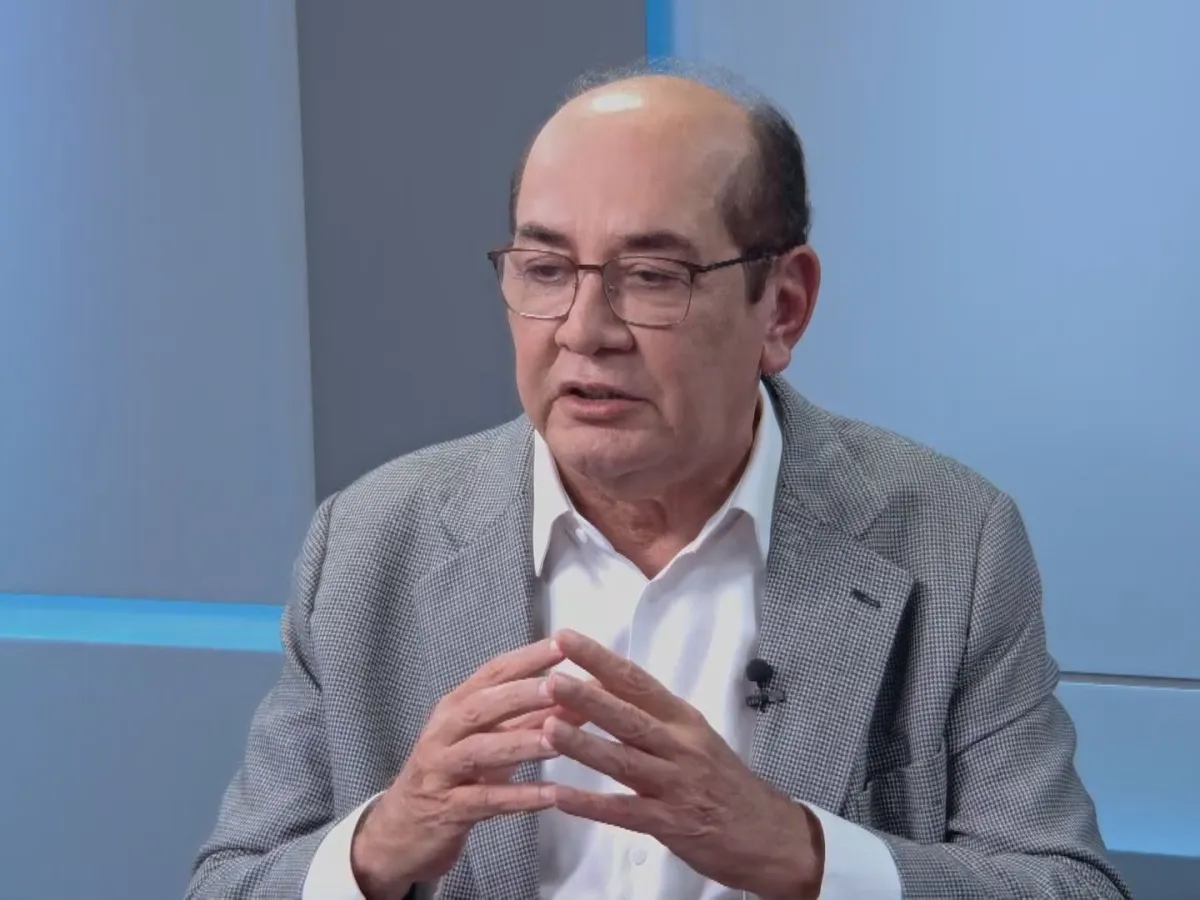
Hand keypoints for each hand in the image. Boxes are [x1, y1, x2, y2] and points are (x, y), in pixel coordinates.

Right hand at [351, 638, 576, 897]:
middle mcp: (444, 732)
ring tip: (558, 740)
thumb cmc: (454, 774)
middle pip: (481, 706)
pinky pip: (484, 801)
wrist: (402, 830)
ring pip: (479, 752)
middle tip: (559, 685)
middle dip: (521, 694)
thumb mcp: (489, 740)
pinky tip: (551, 795)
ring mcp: (441, 770)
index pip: (492, 673)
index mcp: (456, 706)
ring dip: (520, 743)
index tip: (563, 644)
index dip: (526, 658)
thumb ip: (529, 717)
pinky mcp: (446, 810)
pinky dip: (518, 797)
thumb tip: (579, 693)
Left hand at [543, 629, 824, 899]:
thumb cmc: (724, 781)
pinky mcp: (672, 823)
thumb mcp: (694, 738)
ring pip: (625, 761)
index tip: (567, 639)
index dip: (601, 659)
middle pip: (629, 717)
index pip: (638, 681)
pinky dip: (592, 805)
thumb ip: (651, 716)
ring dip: (584, 745)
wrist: (770, 834)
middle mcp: (681, 746)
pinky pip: (626, 812)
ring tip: (546, 729)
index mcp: (683, 720)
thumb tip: (601, 684)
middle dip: (588, 698)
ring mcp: (677, 785)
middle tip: (551, 680)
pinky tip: (561, 796)